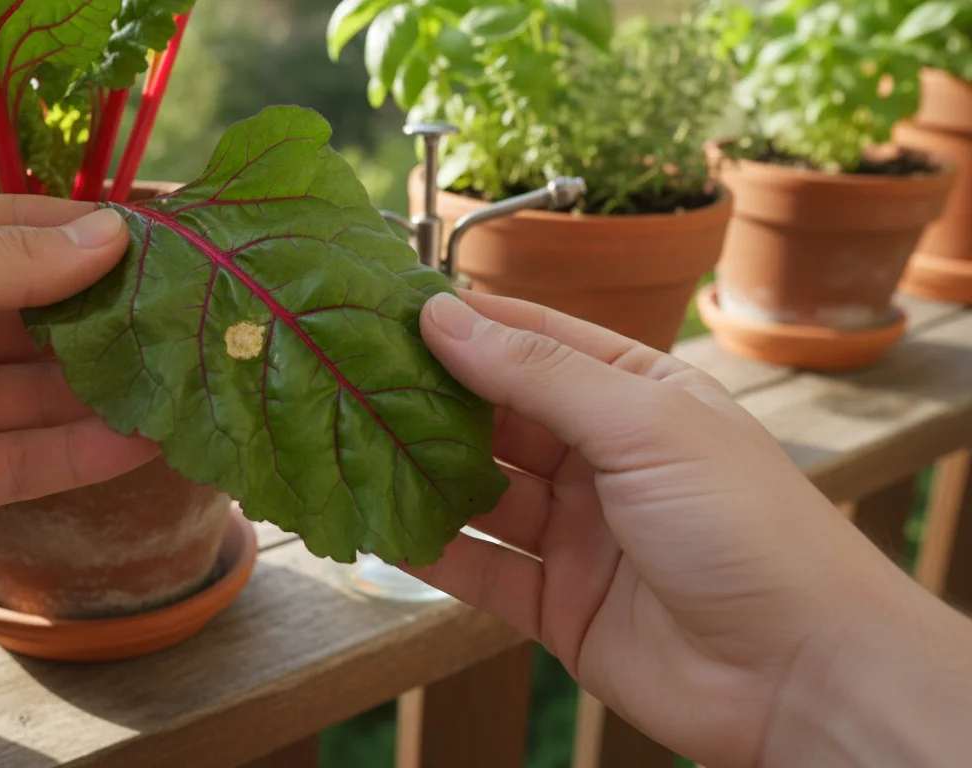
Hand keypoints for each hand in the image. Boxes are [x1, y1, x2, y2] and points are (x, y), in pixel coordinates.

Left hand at [0, 197, 157, 629]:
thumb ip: (6, 259)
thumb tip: (111, 234)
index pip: (19, 233)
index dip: (94, 233)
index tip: (173, 237)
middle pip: (38, 317)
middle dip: (111, 316)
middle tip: (196, 316)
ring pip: (39, 394)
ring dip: (109, 388)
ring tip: (188, 379)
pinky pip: (21, 463)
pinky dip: (82, 453)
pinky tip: (145, 438)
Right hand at [410, 291, 971, 766]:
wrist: (800, 675)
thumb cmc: (749, 530)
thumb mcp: (643, 424)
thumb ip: (539, 373)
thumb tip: (447, 317)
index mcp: (638, 397)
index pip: (538, 340)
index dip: (469, 322)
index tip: (394, 306)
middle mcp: (603, 460)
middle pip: (500, 417)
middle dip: (434, 398)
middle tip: (356, 375)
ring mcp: (578, 534)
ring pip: (482, 493)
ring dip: (425, 473)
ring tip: (357, 446)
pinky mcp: (558, 604)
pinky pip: (481, 569)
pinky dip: (435, 551)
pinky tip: (384, 529)